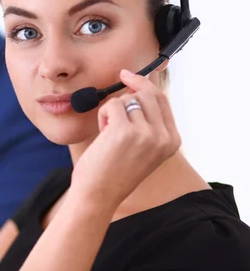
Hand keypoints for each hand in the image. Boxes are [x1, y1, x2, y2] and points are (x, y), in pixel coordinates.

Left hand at [71, 69, 181, 208]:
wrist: (98, 195)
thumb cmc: (114, 171)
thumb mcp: (142, 147)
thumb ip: (147, 122)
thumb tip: (138, 88)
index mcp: (172, 141)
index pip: (162, 100)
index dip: (145, 84)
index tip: (130, 75)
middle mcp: (163, 137)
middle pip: (147, 93)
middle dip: (127, 91)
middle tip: (115, 95)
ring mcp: (145, 134)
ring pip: (127, 99)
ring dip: (112, 110)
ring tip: (108, 132)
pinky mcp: (124, 131)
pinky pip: (112, 105)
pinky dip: (103, 114)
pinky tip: (102, 132)